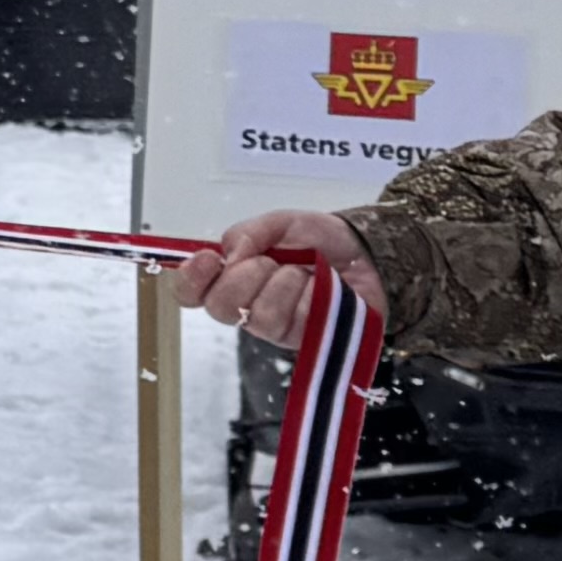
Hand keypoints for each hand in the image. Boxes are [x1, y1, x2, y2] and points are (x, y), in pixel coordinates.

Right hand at [168, 206, 383, 352]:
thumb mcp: (283, 222)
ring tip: (301, 271)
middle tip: (268, 261)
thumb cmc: (323, 240)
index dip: (191, 280)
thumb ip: (250, 232)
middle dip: (242, 277)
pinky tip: (317, 285)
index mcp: (233, 277)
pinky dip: (302, 294)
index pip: (192, 291)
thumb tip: (229, 255)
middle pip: (218, 307)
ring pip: (255, 314)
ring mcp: (274, 325)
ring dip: (279, 283)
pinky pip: (289, 320)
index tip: (208, 259)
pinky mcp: (301, 338)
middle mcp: (247, 305)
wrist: (371, 254)